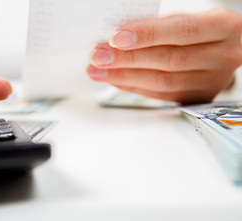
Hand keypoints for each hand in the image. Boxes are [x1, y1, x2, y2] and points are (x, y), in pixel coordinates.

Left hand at [87, 8, 241, 103]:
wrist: (225, 49)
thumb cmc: (199, 29)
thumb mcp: (183, 18)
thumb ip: (156, 28)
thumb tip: (116, 40)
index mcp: (223, 27)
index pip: (183, 30)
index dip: (148, 35)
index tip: (116, 38)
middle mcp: (222, 56)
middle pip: (170, 61)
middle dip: (128, 59)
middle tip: (99, 57)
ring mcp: (211, 81)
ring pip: (163, 83)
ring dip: (125, 77)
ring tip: (99, 71)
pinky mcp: (197, 98)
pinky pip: (160, 95)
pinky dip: (134, 86)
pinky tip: (116, 80)